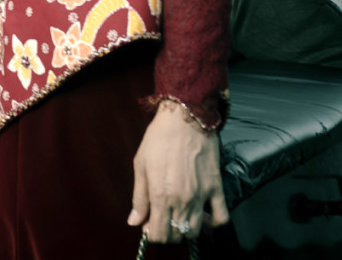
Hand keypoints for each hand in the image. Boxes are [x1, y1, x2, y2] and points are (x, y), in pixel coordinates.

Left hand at [127, 100, 227, 241]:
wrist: (185, 119)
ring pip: (197, 230)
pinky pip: (222, 218)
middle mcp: (182, 200)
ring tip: (179, 217)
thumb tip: (134, 222)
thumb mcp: (140, 166)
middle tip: (163, 220)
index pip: (159, 234)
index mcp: (161, 195)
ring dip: (187, 230)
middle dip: (168, 233)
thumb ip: (139, 198)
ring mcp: (202, 196)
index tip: (150, 226)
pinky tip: (203, 215)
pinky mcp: (217, 189)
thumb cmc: (158, 139)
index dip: (153, 234)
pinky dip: (213, 223)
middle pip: (177, 235)